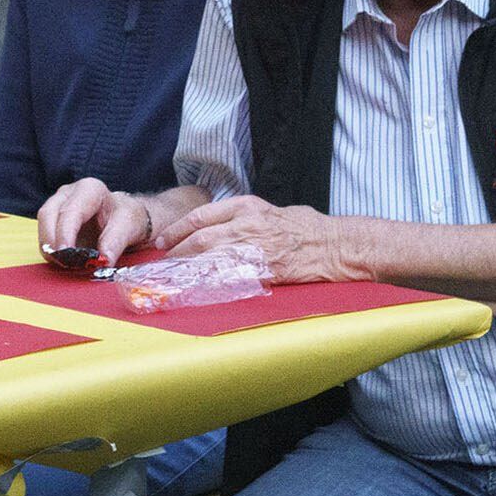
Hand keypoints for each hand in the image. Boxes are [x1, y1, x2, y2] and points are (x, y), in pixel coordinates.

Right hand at [36, 178, 151, 265]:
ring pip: (43, 224)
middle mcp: (69, 193)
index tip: (66, 254)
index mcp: (90, 189)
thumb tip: (102, 259)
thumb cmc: (128, 218)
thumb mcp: (130, 226)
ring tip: (64, 264)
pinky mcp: (54, 219)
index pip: (70, 211)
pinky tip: (63, 260)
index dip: (65, 233)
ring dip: (48, 246)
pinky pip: (45, 233)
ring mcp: (59, 204)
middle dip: (51, 240)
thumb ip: (116, 241)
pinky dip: (51, 249)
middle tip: (63, 263)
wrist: (128, 218)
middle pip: (48, 214)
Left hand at [158, 195, 351, 282]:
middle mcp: (245, 225)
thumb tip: (219, 228)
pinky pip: (227, 277)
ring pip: (208, 258)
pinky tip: (196, 288)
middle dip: (176, 251)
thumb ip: (243, 217)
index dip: (177, 229)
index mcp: (246, 207)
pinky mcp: (260, 270)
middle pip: (198, 238)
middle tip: (164, 260)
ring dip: (187, 268)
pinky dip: (207, 283)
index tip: (164, 239)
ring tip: (173, 275)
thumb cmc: (305, 227)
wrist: (332, 245)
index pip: (200, 217)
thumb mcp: (271, 211)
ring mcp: (252, 249)